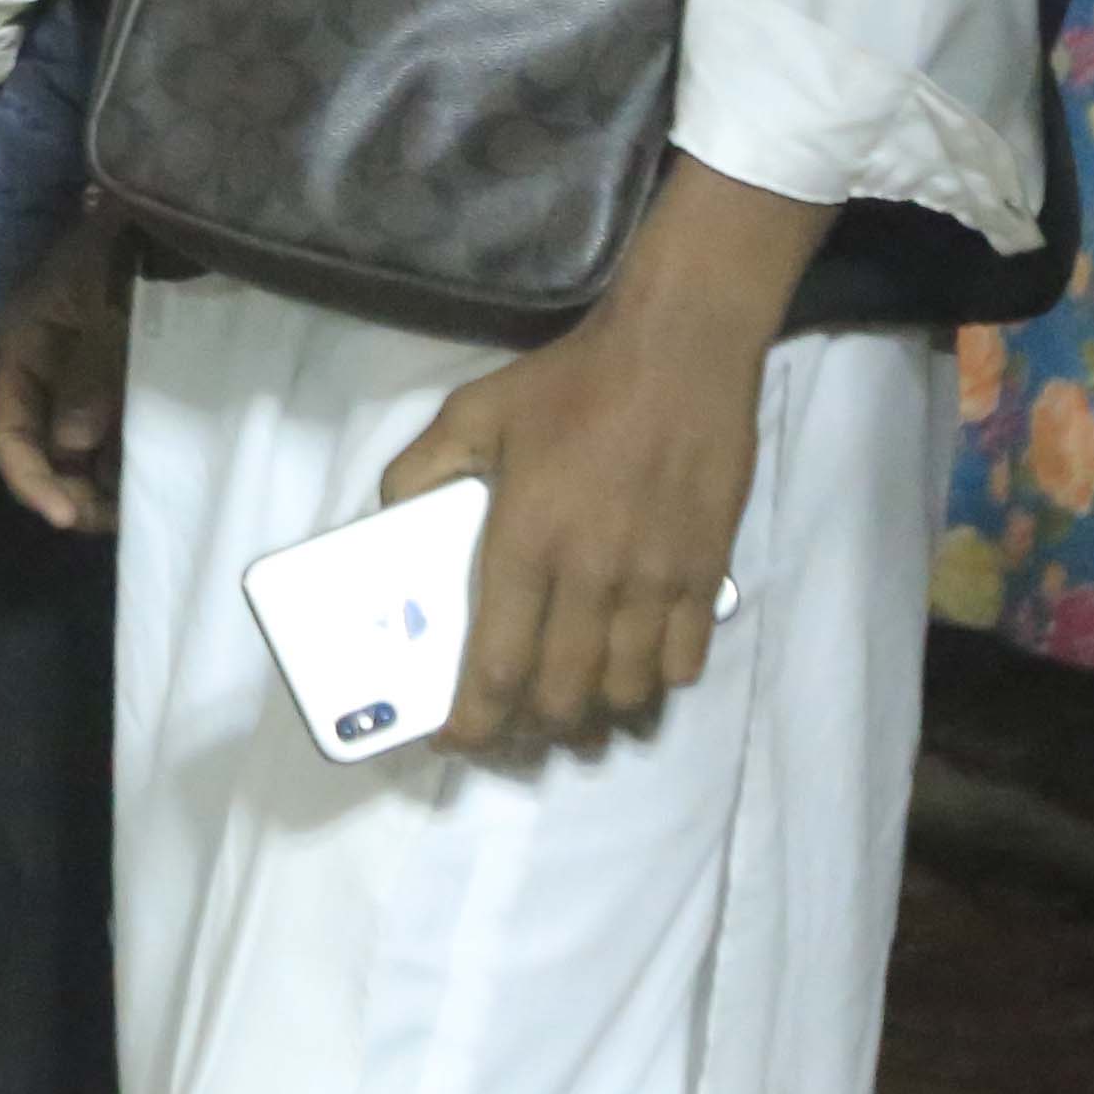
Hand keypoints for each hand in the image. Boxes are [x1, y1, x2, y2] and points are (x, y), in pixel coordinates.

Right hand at [0, 208, 139, 531]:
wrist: (186, 207)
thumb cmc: (136, 247)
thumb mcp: (108, 305)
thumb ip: (92, 374)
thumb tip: (73, 445)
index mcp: (27, 344)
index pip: (10, 427)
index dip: (31, 476)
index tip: (66, 517)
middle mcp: (52, 366)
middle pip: (44, 446)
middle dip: (70, 489)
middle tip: (114, 523)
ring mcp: (92, 372)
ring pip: (84, 447)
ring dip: (103, 483)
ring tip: (138, 510)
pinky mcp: (132, 375)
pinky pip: (121, 430)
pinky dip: (131, 459)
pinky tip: (156, 477)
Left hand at [377, 155, 821, 753]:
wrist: (676, 354)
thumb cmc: (568, 384)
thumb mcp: (471, 412)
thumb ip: (419, 469)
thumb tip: (388, 519)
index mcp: (524, 540)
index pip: (497, 663)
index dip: (475, 719)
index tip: (456, 740)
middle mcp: (591, 575)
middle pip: (562, 693)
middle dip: (533, 730)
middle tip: (514, 731)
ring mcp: (655, 580)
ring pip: (625, 688)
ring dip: (596, 718)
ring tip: (574, 720)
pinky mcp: (706, 573)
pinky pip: (684, 660)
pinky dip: (657, 685)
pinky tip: (636, 679)